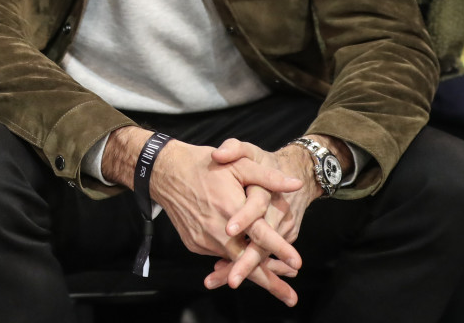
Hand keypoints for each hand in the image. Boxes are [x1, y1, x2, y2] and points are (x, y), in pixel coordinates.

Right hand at [149, 138, 304, 304]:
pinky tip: (246, 259)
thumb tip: (296, 184)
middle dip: (271, 282)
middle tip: (291, 298)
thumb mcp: (239, 165)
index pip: (261, 235)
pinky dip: (232, 259)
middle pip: (247, 262)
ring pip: (233, 261)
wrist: (166, 173)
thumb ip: (268, 177)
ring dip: (253, 271)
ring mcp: (204, 240)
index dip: (280, 250)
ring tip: (278, 282)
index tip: (297, 264)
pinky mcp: (195, 244)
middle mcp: (218, 230)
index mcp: (232, 208)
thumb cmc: (206, 165)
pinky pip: (218, 254)